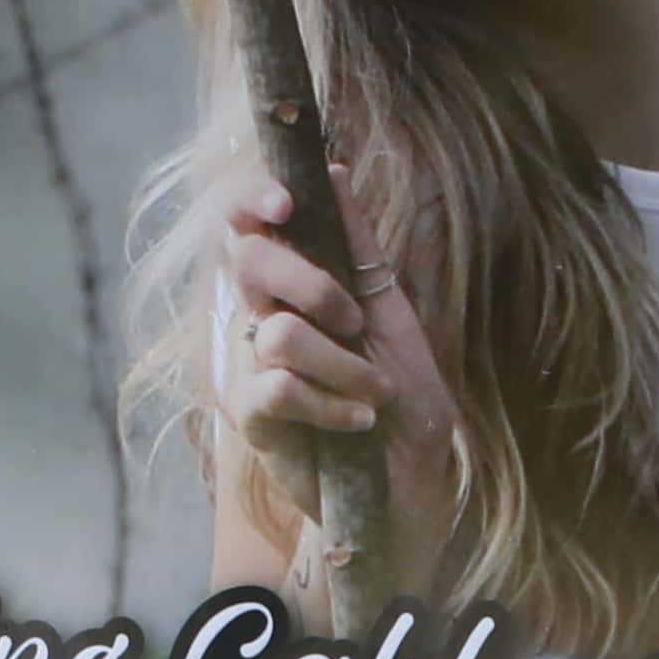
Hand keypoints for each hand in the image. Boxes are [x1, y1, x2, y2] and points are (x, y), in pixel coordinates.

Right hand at [210, 182, 461, 578]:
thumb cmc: (405, 403)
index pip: (250, 224)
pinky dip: (330, 403)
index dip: (255, 200)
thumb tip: (334, 171)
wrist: (410, 487)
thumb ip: (361, 249)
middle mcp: (266, 317)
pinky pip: (278, 388)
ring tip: (376, 395)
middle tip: (354, 321)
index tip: (286, 202)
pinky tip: (359, 421)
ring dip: (343, 365)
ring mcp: (254, 367)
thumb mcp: (395, 316)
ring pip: (277, 332)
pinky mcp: (254, 418)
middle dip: (310, 282)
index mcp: (298, 286)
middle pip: (248, 260)